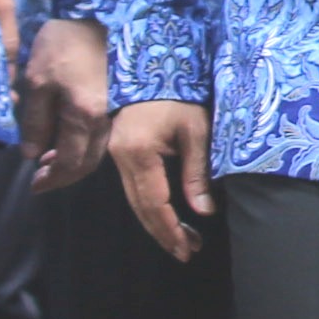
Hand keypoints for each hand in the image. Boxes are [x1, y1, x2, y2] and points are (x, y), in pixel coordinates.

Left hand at [18, 18, 114, 193]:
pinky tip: (69, 137)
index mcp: (84, 116)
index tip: (34, 184)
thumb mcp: (39, 79)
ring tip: (50, 159)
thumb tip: (31, 153)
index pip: (69, 162)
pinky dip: (85, 144)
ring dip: (74, 161)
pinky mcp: (119, 101)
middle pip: (88, 162)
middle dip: (63, 175)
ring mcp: (116, 111)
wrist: (102, 13)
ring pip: (98, 150)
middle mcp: (106, 120)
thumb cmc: (65, 42)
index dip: (51, 178)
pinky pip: (103, 134)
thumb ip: (35, 119)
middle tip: (41, 176)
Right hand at [112, 102, 213, 260]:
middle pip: (140, 206)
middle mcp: (120, 157)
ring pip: (134, 200)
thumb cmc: (181, 96)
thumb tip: (203, 212)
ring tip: (181, 243)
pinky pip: (133, 188)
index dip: (170, 229)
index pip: (154, 202)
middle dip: (163, 233)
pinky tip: (166, 217)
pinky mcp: (119, 151)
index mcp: (137, 152)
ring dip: (157, 224)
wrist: (155, 65)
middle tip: (186, 253)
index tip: (187, 248)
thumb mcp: (196, 131)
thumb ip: (197, 173)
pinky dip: (149, 207)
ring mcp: (115, 154)